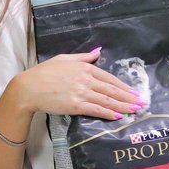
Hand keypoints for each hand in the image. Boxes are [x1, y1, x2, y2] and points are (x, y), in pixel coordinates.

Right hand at [12, 47, 145, 119]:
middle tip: (141, 103)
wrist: (28, 87)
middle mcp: (85, 79)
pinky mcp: (75, 105)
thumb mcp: (64, 59)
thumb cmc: (44, 72)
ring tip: (134, 110)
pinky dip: (109, 113)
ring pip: (107, 100)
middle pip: (111, 89)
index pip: (108, 78)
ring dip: (123, 106)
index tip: (133, 92)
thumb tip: (98, 52)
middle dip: (128, 97)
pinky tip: (118, 116)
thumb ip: (83, 57)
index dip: (123, 86)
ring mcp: (81, 92)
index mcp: (84, 67)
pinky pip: (96, 109)